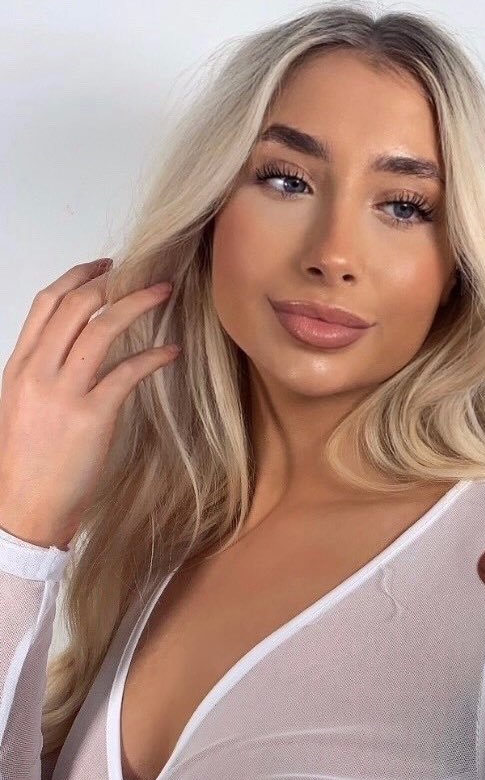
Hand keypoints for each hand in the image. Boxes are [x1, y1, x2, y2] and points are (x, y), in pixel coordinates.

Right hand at [0, 258, 179, 549]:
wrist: (23, 511)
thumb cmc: (27, 465)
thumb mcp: (22, 408)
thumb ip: (43, 375)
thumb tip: (73, 351)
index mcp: (19, 367)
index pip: (46, 303)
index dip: (78, 277)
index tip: (106, 268)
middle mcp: (38, 372)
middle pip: (75, 305)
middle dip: (114, 282)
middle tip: (145, 276)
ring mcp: (64, 393)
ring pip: (101, 328)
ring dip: (137, 304)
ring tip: (164, 294)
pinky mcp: (92, 416)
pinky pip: (128, 372)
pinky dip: (154, 356)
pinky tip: (171, 352)